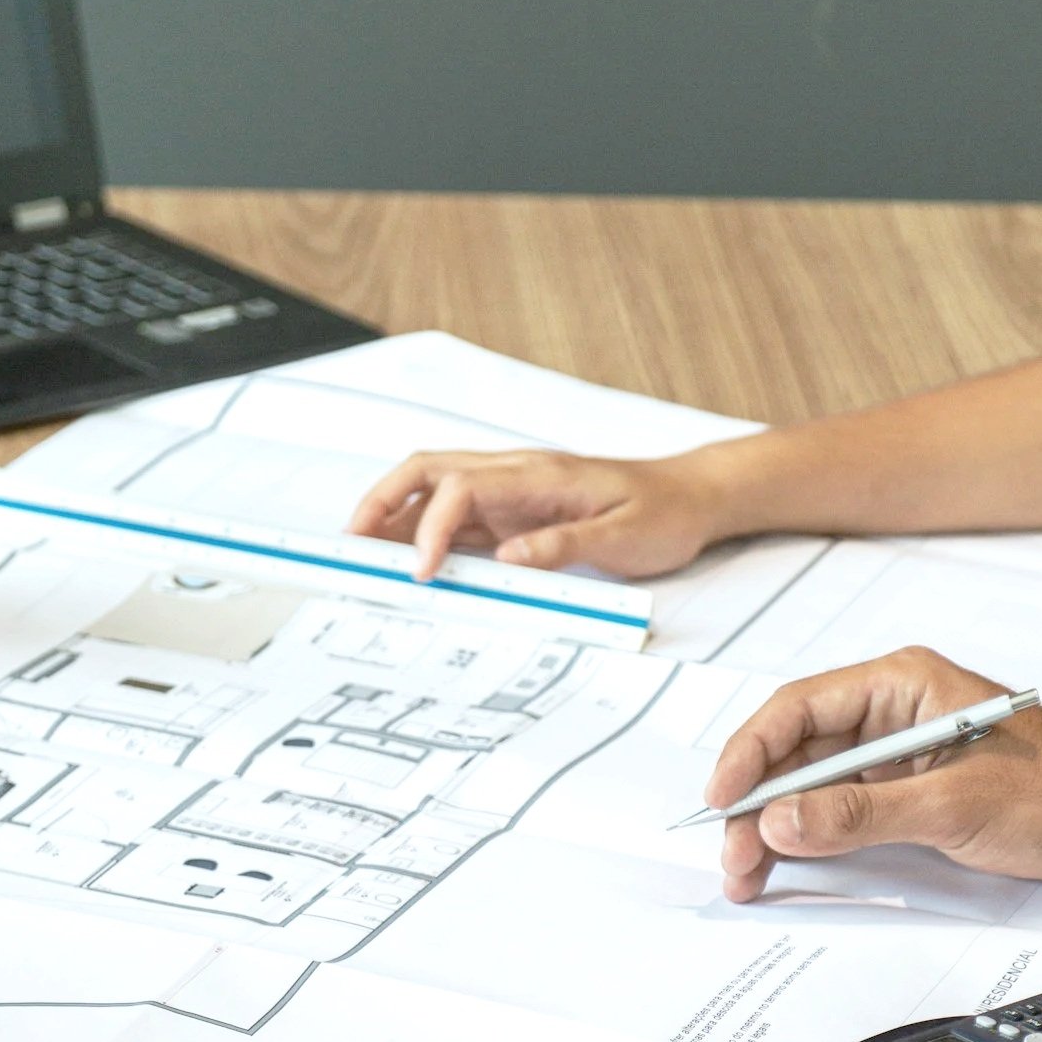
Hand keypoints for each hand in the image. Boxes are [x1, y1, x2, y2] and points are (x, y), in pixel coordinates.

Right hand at [348, 445, 721, 580]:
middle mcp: (514, 476)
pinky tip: (411, 566)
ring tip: (362, 556)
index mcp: (537, 474)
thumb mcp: (623, 537)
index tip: (422, 571)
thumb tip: (509, 559)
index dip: (431, 527)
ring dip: (395, 521)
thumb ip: (564, 547)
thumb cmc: (662, 512)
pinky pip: (457, 522)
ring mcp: (510, 494)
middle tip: (350, 544)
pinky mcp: (514, 516)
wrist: (691, 498)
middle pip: (426, 471)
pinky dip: (425, 540)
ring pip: (434, 494)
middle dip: (381, 503)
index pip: (459, 487)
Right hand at [706, 646, 1041, 901]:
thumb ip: (862, 814)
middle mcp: (892, 714)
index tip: (723, 800)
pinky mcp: (907, 798)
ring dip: (775, 830)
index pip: (799, 708)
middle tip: (734, 860)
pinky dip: (808, 841)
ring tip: (748, 877)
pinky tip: (785, 867)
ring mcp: (896, 758)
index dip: (750, 754)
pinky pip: (838, 814)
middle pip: (794, 753)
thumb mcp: (956, 805)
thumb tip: (782, 821)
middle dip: (756, 806)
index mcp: (902, 685)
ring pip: (809, 788)